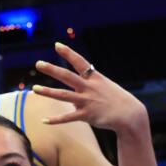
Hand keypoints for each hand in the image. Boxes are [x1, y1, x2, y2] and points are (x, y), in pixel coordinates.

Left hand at [32, 42, 147, 133]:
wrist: (130, 114)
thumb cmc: (117, 100)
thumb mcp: (105, 87)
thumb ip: (88, 88)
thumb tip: (75, 93)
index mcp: (94, 78)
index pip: (80, 62)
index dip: (68, 53)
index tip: (56, 45)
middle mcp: (89, 87)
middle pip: (67, 76)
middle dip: (52, 69)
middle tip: (38, 63)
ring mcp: (87, 101)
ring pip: (63, 95)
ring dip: (48, 92)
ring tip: (34, 89)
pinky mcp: (86, 115)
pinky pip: (68, 118)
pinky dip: (55, 120)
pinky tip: (44, 120)